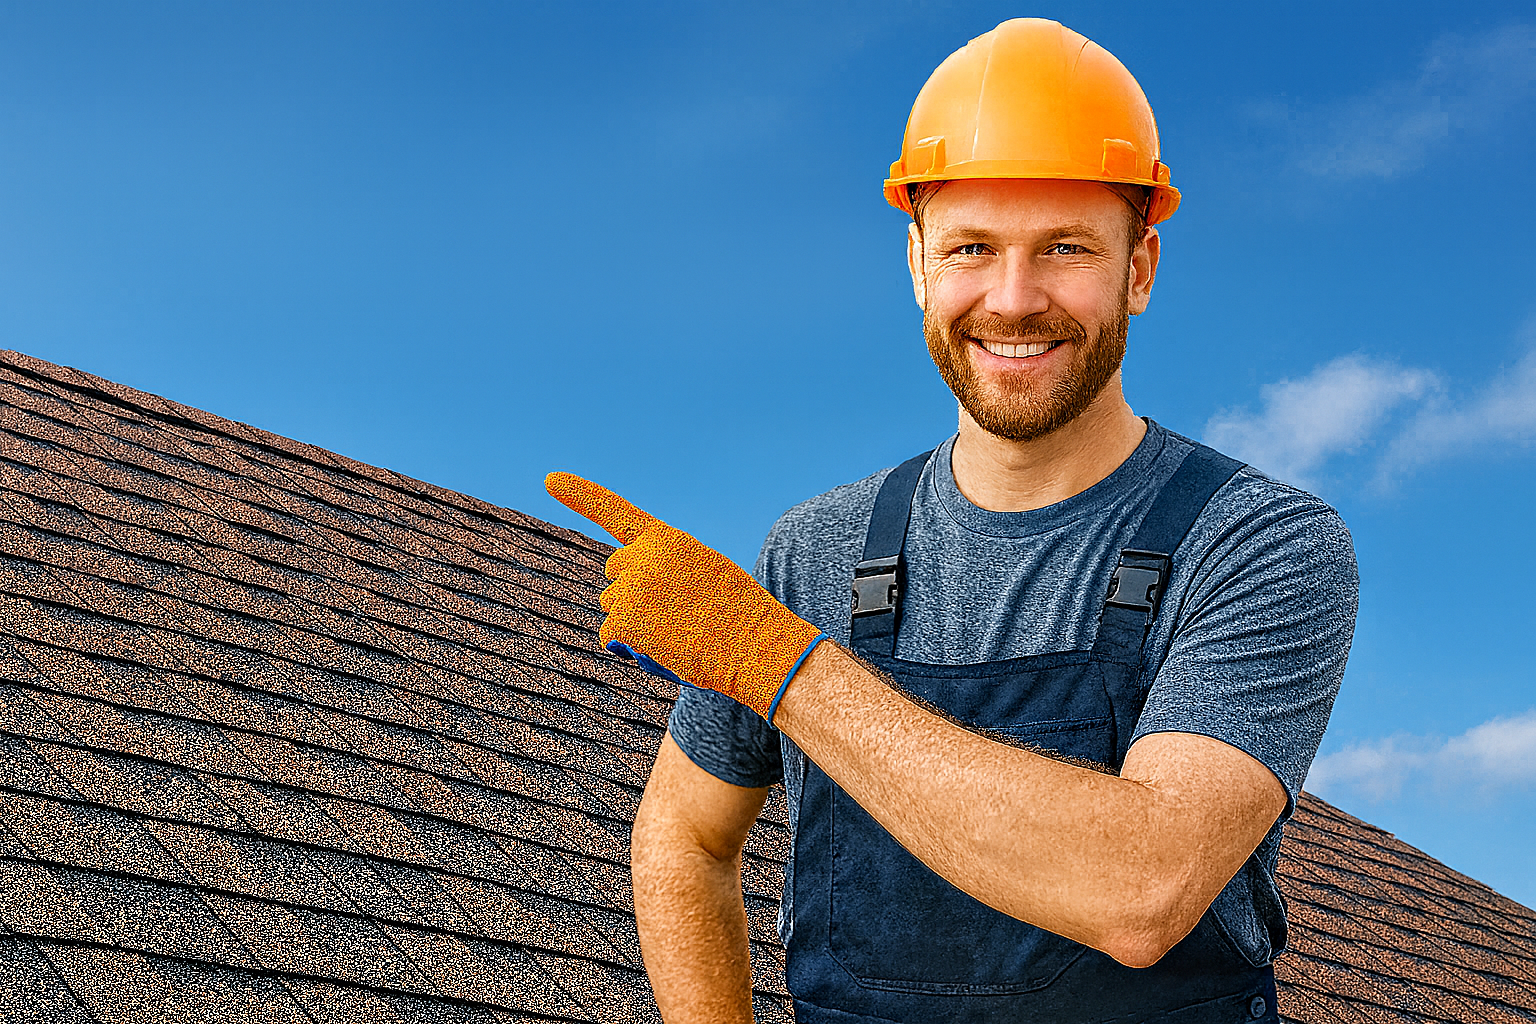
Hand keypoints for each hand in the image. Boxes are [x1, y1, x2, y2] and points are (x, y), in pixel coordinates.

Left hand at [545, 472, 824, 723]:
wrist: (758, 646)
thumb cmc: (741, 616)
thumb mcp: (707, 572)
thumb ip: (670, 569)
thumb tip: (634, 600)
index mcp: (668, 539)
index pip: (616, 511)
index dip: (581, 495)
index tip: (550, 480)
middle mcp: (643, 556)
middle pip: (613, 572)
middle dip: (630, 592)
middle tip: (671, 613)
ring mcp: (631, 587)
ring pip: (611, 608)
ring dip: (632, 623)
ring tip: (676, 633)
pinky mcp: (624, 620)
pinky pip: (610, 638)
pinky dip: (629, 648)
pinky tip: (664, 649)